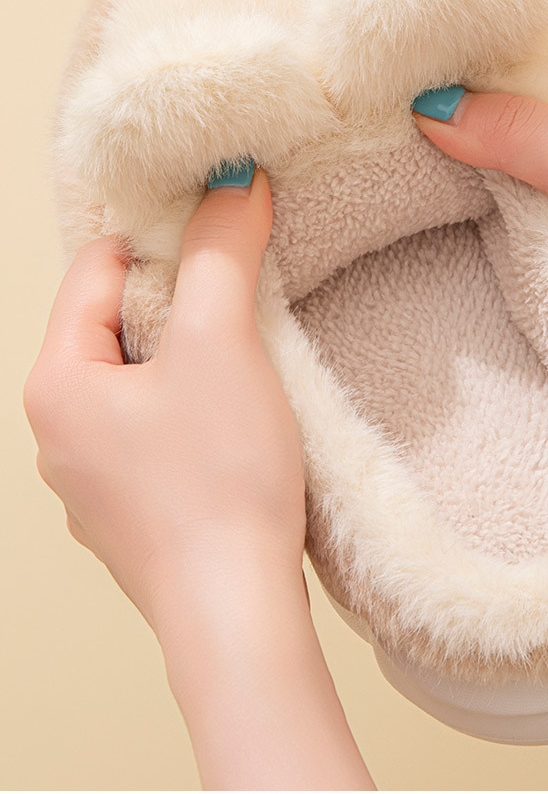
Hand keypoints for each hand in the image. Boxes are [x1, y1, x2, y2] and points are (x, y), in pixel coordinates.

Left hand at [24, 168, 304, 628]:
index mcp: (55, 383)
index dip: (163, 240)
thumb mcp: (221, 342)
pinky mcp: (132, 513)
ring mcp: (91, 480)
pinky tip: (237, 430)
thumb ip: (220, 251)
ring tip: (246, 370)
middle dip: (181, 304)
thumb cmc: (218, 482)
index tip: (221, 236)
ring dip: (192, 360)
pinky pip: (155, 432)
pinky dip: (194, 413)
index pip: (98, 268)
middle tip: (241, 306)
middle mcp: (56, 433)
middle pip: (118, 323)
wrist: (236, 613)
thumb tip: (229, 180)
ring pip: (140, 380)